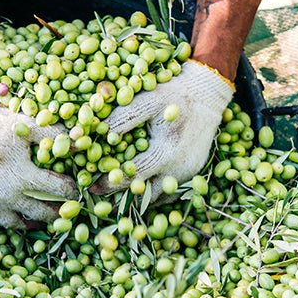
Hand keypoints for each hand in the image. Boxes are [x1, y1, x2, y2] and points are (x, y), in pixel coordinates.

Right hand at [0, 101, 77, 227]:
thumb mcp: (27, 124)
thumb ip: (56, 134)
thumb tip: (80, 142)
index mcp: (24, 176)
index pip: (57, 190)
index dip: (70, 190)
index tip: (75, 190)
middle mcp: (7, 195)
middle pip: (40, 212)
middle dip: (57, 213)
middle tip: (66, 212)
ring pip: (16, 223)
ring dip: (32, 222)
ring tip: (42, 219)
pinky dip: (8, 216)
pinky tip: (15, 210)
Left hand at [93, 60, 233, 200]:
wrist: (207, 96)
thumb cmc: (173, 94)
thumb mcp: (147, 100)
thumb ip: (121, 118)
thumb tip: (94, 135)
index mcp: (167, 150)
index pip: (132, 174)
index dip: (109, 181)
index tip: (91, 185)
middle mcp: (179, 167)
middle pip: (143, 192)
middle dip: (118, 197)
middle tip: (97, 198)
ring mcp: (187, 173)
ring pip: (156, 197)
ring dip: (134, 200)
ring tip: (112, 203)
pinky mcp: (191, 175)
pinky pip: (167, 193)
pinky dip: (150, 195)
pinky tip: (134, 193)